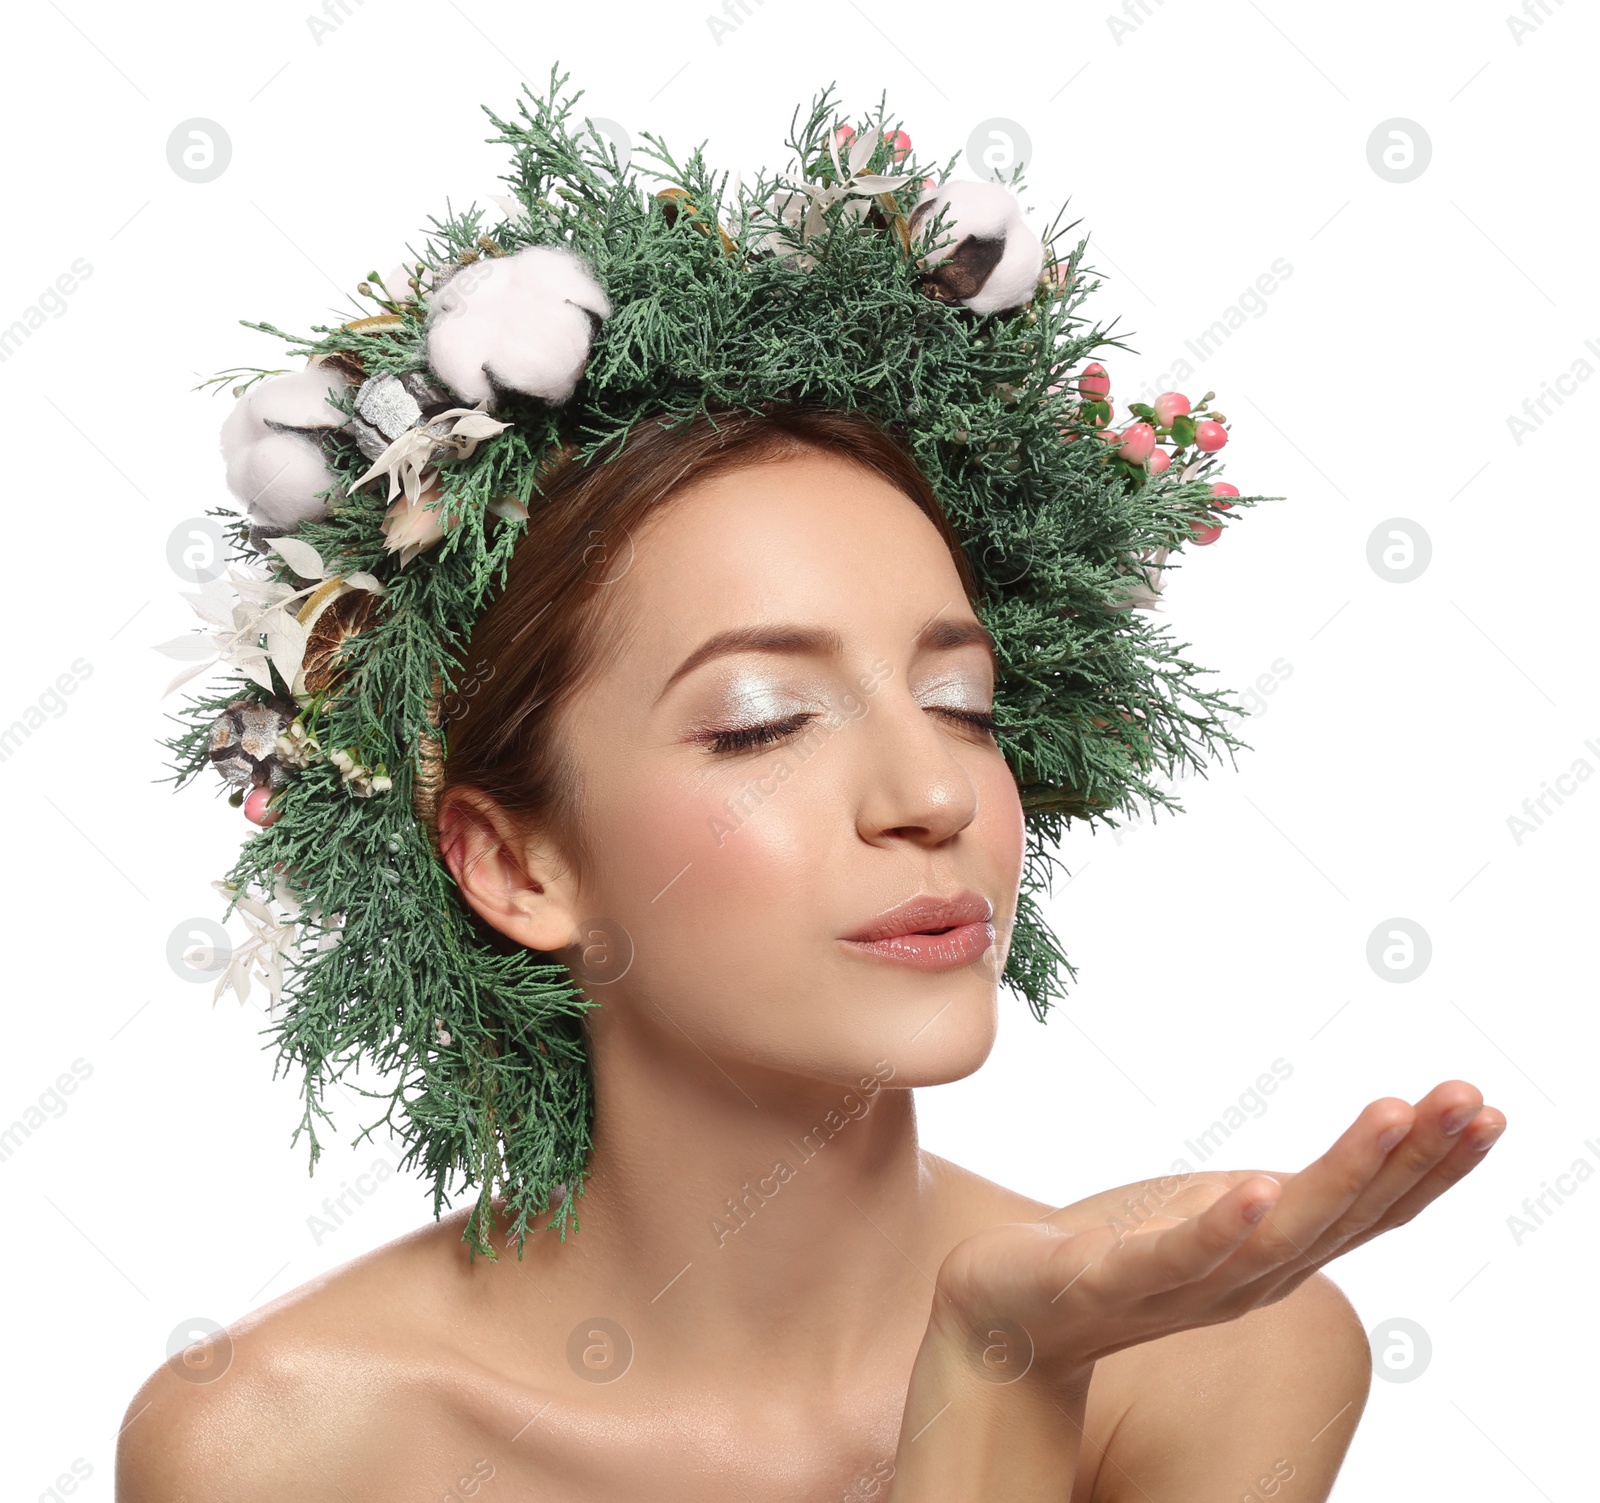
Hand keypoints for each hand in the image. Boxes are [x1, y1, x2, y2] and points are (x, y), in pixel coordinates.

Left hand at [930, 1080, 1505, 1385]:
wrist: (1007, 1312)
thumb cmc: (1118, 1254)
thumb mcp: (1216, 1215)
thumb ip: (1283, 1198)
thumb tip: (1352, 1151)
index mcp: (1271, 1257)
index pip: (1368, 1212)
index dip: (1432, 1166)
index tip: (1484, 1108)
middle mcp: (1245, 1281)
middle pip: (1341, 1218)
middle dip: (1411, 1156)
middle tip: (1466, 1097)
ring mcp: (1181, 1286)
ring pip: (1276, 1235)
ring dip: (1337, 1174)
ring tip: (1390, 1115)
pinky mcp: (1108, 1280)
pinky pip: (1173, 1258)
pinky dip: (1219, 1227)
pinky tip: (1256, 1189)